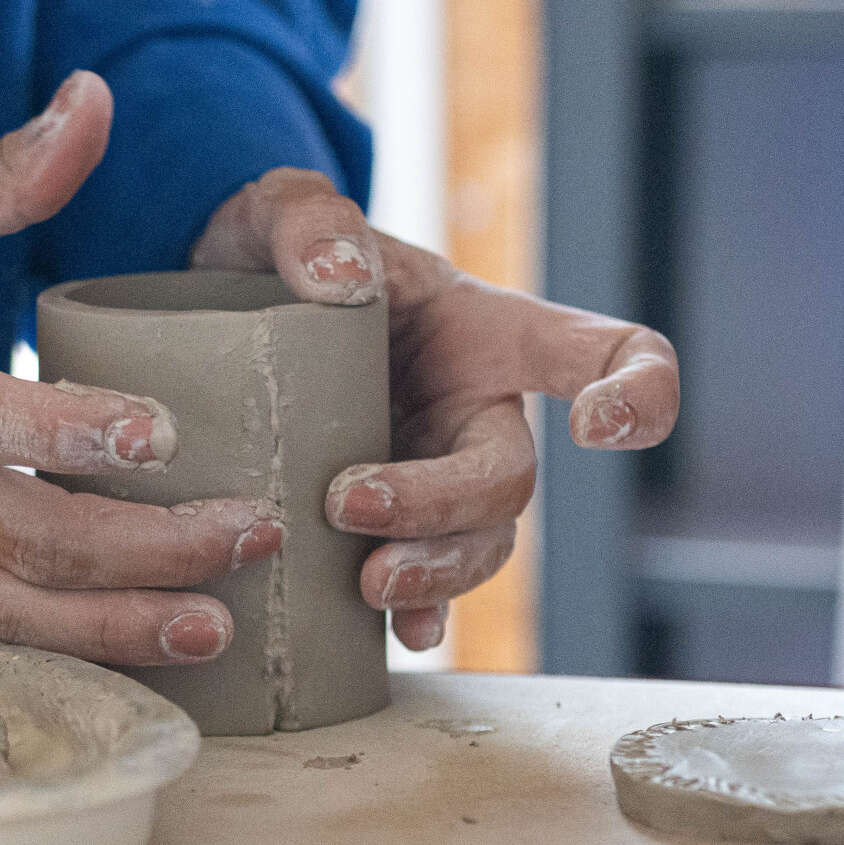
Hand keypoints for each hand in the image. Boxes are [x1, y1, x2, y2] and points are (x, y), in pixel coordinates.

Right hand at [0, 72, 281, 664]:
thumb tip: (93, 98)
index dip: (79, 433)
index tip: (163, 432)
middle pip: (33, 543)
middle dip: (153, 551)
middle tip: (252, 534)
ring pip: (11, 618)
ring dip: (119, 629)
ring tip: (216, 628)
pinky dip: (54, 658)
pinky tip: (132, 656)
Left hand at [191, 170, 677, 650]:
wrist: (208, 318)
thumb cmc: (267, 253)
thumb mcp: (274, 208)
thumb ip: (308, 217)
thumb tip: (339, 279)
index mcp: (481, 332)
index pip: (599, 352)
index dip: (635, 389)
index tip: (598, 426)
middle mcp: (474, 414)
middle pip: (507, 478)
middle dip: (444, 504)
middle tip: (349, 504)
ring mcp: (433, 480)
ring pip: (477, 544)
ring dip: (434, 572)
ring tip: (366, 585)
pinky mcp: (381, 531)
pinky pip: (424, 588)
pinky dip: (418, 614)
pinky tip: (396, 636)